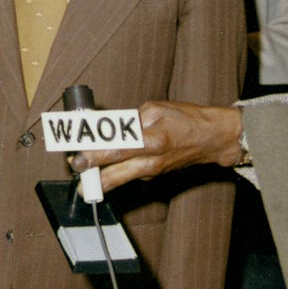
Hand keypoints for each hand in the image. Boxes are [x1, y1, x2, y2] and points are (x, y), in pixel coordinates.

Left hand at [71, 102, 242, 192]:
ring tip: (83, 169)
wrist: (212, 139)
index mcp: (152, 141)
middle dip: (93, 177)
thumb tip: (106, 127)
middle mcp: (152, 162)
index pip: (118, 151)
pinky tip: (106, 163)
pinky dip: (116, 170)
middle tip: (75, 173)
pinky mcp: (154, 176)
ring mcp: (153, 173)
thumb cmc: (186, 119)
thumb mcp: (156, 109)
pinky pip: (130, 174)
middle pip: (116, 175)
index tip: (78, 159)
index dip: (95, 156)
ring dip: (101, 175)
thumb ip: (130, 120)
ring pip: (121, 179)